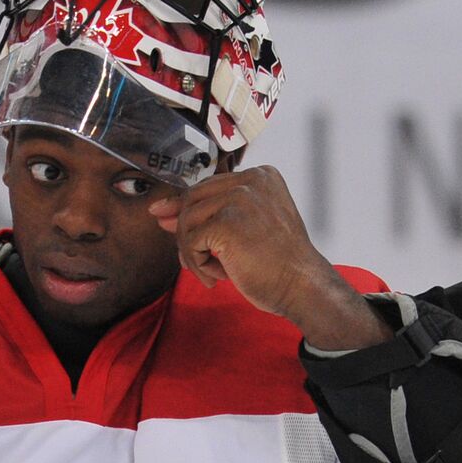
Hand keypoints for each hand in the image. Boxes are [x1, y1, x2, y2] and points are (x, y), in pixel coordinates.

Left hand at [148, 165, 391, 349]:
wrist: (302, 286)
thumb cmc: (277, 263)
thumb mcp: (245, 227)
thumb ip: (209, 214)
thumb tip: (159, 212)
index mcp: (261, 176)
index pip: (207, 187)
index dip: (185, 208)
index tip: (164, 219)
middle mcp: (251, 180)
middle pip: (192, 200)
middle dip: (185, 232)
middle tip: (195, 262)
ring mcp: (239, 199)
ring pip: (187, 221)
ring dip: (192, 253)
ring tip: (213, 272)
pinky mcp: (227, 223)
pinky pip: (190, 242)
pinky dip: (197, 264)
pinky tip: (217, 277)